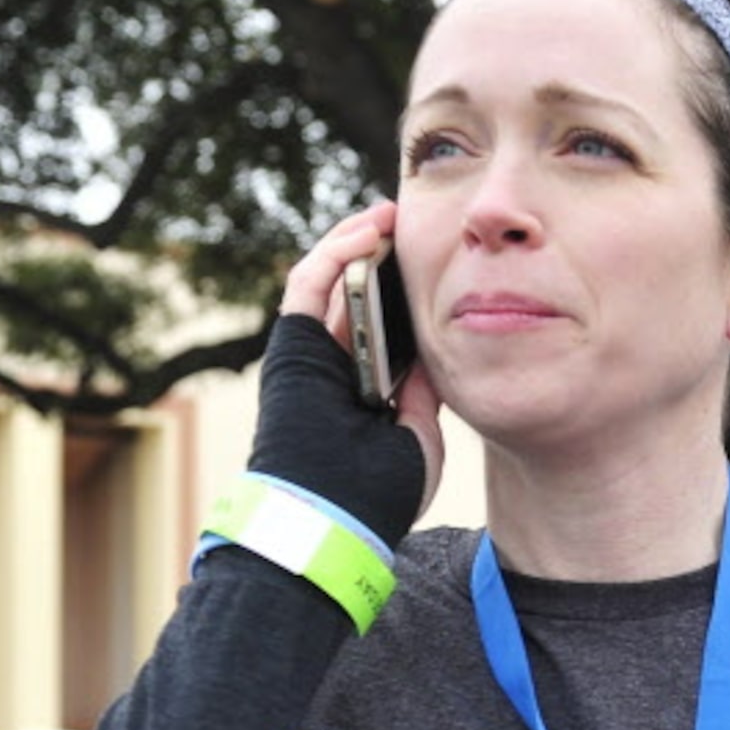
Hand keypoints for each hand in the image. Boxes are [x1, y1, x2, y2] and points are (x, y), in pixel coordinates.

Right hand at [264, 203, 443, 535]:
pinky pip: (308, 285)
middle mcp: (334, 367)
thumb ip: (423, 393)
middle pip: (355, 296)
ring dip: (357, 242)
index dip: (404, 292)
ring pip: (328, 281)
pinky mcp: (291, 345)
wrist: (337, 516)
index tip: (439, 265)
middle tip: (414, 226)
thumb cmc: (378, 492)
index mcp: (364, 389)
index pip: (382, 326)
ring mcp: (310, 354)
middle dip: (382, 258)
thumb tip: (435, 353)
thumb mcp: (420, 436)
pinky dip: (335, 252)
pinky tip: (368, 231)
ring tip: (391, 214)